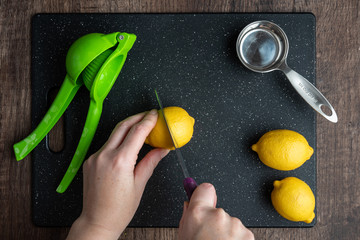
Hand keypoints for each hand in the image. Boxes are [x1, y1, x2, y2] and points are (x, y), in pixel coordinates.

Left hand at [67, 110, 169, 239]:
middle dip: (137, 117)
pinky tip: (127, 142)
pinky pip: (106, 144)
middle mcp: (104, 156)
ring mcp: (95, 157)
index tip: (155, 114)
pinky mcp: (90, 160)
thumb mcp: (139, 184)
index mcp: (119, 162)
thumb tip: (163, 149)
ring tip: (141, 127)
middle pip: (122, 126)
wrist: (97, 221)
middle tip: (149, 115)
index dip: (148, 121)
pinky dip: (118, 140)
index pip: (136, 132)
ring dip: (128, 127)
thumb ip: (151, 161)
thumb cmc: (119, 209)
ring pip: (113, 134)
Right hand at [178, 183, 253, 239]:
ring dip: (227, 234)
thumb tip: (190, 204)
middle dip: (215, 223)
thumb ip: (188, 218)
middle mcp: (217, 215)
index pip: (205, 188)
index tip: (205, 200)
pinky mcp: (248, 234)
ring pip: (231, 223)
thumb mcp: (184, 236)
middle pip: (218, 211)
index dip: (204, 195)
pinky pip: (241, 233)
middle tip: (210, 239)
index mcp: (197, 213)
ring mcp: (234, 224)